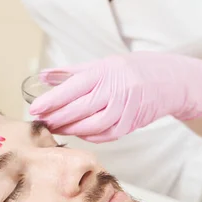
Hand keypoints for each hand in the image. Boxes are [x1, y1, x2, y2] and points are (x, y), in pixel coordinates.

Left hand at [30, 52, 201, 142]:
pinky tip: (78, 133)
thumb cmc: (128, 70)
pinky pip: (105, 135)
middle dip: (57, 118)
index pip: (72, 88)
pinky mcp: (130, 124)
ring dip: (71, 129)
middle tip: (41, 123)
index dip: (51, 100)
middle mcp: (114, 90)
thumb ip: (70, 72)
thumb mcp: (100, 65)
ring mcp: (124, 109)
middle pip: (79, 109)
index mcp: (103, 72)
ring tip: (56, 128)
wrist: (166, 80)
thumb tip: (42, 76)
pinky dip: (89, 136)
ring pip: (91, 125)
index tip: (34, 108)